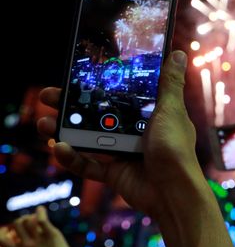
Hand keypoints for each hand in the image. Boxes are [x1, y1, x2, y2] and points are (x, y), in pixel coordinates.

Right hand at [0, 207, 75, 246]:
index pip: (2, 240)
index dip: (4, 233)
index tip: (11, 233)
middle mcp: (26, 245)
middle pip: (16, 223)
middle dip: (21, 220)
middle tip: (29, 222)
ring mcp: (38, 240)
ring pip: (28, 219)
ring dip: (32, 216)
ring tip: (38, 218)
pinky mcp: (51, 235)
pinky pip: (41, 220)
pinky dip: (40, 212)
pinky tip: (41, 210)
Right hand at [36, 51, 203, 220]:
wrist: (173, 193)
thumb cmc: (176, 151)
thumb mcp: (172, 111)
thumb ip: (169, 84)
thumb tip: (179, 54)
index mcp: (148, 114)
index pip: (118, 94)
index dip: (97, 85)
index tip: (77, 74)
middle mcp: (134, 131)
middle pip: (97, 114)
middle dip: (71, 105)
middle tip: (49, 96)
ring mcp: (122, 152)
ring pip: (87, 137)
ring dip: (64, 130)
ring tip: (45, 123)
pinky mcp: (113, 172)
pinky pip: (87, 164)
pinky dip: (72, 159)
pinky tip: (60, 149)